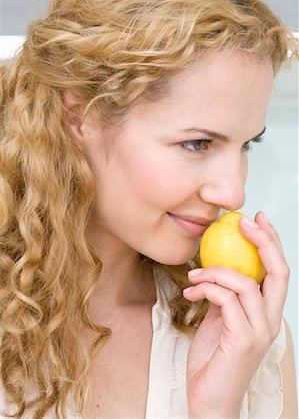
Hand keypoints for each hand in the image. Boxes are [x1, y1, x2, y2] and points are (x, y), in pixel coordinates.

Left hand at [183, 211, 289, 418]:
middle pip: (278, 271)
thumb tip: (215, 269)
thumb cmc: (213, 359)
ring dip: (215, 271)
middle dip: (263, 241)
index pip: (277, 271)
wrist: (208, 399)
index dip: (270, 242)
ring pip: (245, 283)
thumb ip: (225, 296)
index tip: (254, 220)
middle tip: (242, 223)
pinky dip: (207, 289)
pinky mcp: (242, 340)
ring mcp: (259, 331)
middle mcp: (270, 320)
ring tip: (194, 276)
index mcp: (267, 313)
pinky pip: (227, 300)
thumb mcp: (219, 319)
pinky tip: (191, 294)